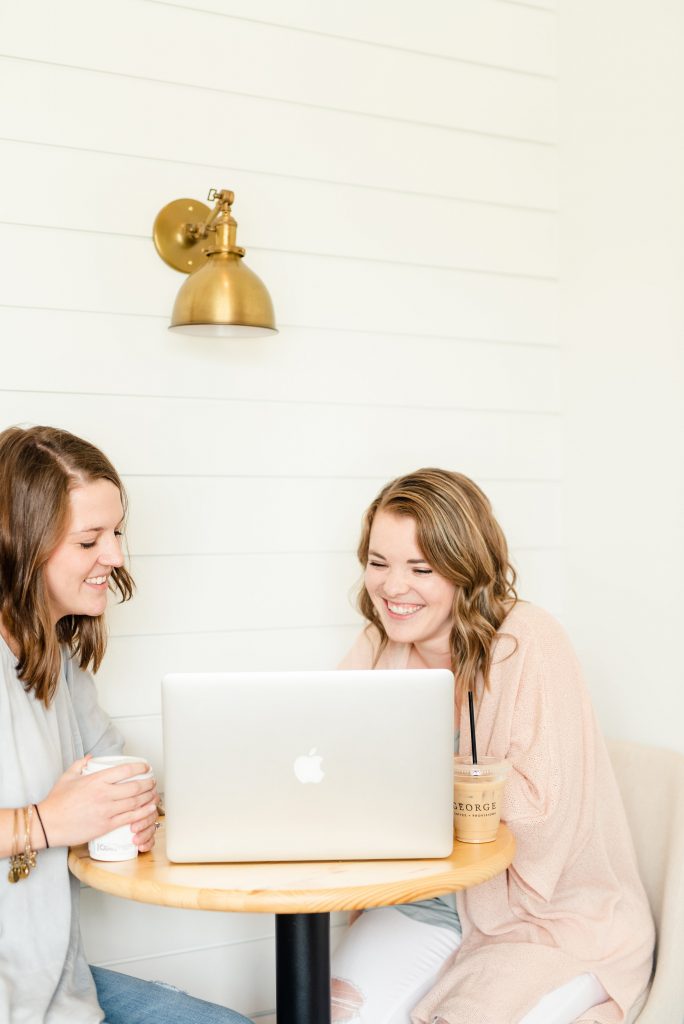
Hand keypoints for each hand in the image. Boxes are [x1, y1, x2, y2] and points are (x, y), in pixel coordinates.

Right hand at [38, 756, 158, 848]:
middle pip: (135, 786)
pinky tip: (150, 809)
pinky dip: (143, 813)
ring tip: (154, 793)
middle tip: (153, 781)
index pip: (125, 770)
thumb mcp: (67, 777)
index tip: (146, 766)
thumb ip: (80, 764)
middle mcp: (104, 794)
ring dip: (149, 797)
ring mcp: (106, 810)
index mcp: (96, 780)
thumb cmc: (56, 802)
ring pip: (136, 802)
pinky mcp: (106, 825)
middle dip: (149, 783)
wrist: (47, 824)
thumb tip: (90, 757)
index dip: (140, 766)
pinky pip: (130, 818)